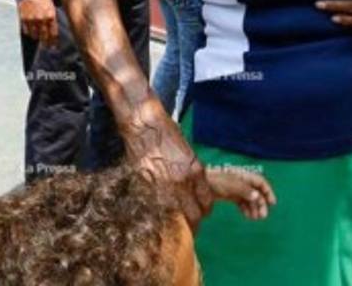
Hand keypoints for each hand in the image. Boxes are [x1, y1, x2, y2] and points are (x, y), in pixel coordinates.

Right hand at [17, 0, 58, 45]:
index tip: (55, 47)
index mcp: (51, 15)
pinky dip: (29, 32)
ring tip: (40, 39)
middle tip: (48, 47)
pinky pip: (26, 31)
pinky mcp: (23, 19)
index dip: (54, 42)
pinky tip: (32, 32)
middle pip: (44, 37)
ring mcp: (31, 20)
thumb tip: (54, 30)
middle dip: (46, 43)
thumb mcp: (52, 5)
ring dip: (37, 37)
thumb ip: (53, 18)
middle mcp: (41, 19)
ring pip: (35, 35)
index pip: (53, 33)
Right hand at [123, 102, 212, 227]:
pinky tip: (159, 217)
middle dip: (192, 222)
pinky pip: (157, 210)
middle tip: (188, 225)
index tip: (200, 213)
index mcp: (196, 172)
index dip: (203, 211)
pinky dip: (159, 216)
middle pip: (193, 216)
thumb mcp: (187, 154)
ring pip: (175, 218)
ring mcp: (164, 187)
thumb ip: (191, 174)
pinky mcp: (147, 188)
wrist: (145, 126)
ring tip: (174, 227)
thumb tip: (192, 192)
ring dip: (176, 223)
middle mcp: (183, 183)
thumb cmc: (167, 135)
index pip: (206, 203)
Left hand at [206, 168, 275, 220]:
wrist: (197, 183)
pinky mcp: (229, 194)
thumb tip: (257, 196)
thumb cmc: (214, 181)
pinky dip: (246, 209)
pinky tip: (248, 216)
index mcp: (243, 176)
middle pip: (255, 191)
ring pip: (249, 198)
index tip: (272, 204)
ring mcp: (235, 188)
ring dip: (254, 208)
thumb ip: (244, 190)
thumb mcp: (230, 185)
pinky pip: (241, 202)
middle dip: (261, 203)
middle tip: (262, 216)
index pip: (260, 182)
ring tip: (255, 218)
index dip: (267, 192)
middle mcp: (241, 181)